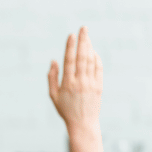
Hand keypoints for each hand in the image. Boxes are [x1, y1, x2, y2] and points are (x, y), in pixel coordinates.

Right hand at [48, 27, 105, 151]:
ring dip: (90, 47)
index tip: (71, 35)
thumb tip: (54, 61)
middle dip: (83, 41)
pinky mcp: (99, 86)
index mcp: (67, 84)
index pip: (69, 60)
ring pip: (91, 61)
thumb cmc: (65, 109)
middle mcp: (80, 82)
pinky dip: (96, 58)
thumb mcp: (53, 95)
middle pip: (82, 57)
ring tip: (87, 37)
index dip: (70, 47)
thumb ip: (52, 77)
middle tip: (84, 28)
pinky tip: (93, 51)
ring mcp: (91, 83)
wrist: (83, 123)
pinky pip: (98, 68)